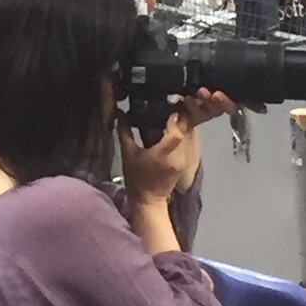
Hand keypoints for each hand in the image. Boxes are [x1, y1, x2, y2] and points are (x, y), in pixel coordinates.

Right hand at [118, 88, 235, 204]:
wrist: (148, 200)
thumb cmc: (137, 177)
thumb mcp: (128, 154)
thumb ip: (125, 132)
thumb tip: (119, 113)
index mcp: (164, 153)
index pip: (177, 132)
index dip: (174, 119)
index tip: (168, 106)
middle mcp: (177, 156)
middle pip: (185, 131)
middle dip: (179, 118)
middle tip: (170, 105)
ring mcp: (182, 160)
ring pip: (186, 137)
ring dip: (179, 126)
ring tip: (168, 114)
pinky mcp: (183, 163)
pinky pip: (183, 144)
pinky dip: (178, 135)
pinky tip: (168, 129)